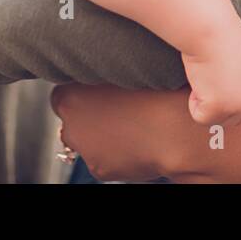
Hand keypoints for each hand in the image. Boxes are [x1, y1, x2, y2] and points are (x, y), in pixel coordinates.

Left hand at [52, 85, 207, 181]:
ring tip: (132, 124)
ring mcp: (85, 150)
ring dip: (103, 134)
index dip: (83, 91)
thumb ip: (103, 73)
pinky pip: (104, 158)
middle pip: (73, 119)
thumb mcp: (125, 71)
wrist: (177, 130)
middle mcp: (70, 125)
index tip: (100, 90)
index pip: (63, 93)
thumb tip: (101, 72)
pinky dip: (116, 153)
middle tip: (118, 107)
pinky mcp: (100, 169)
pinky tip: (136, 141)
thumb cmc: (156, 94)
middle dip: (90, 115)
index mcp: (69, 96)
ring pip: (89, 140)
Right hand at [181, 23, 240, 126]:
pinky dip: (194, 101)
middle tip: (210, 81)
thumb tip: (231, 94)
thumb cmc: (220, 35)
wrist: (210, 27)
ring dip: (206, 102)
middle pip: (237, 120)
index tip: (225, 99)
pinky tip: (199, 79)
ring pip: (217, 120)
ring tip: (206, 75)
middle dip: (220, 107)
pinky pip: (201, 116)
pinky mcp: (220, 108)